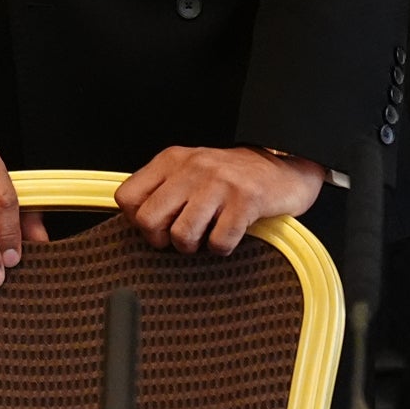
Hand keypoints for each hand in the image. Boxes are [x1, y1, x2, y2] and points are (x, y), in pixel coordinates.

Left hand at [117, 146, 323, 255]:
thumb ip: (162, 190)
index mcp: (171, 160)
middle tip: (180, 238)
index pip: (127, 197)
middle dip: (161, 239)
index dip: (137, 220)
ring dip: (194, 247)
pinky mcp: (246, 201)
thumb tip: (135, 222)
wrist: (282, 172)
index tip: (158, 225)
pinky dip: (222, 248)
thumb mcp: (190, 172)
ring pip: (182, 235)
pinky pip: (219, 243)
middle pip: (148, 220)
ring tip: (207, 235)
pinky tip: (229, 235)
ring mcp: (219, 183)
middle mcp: (192, 168)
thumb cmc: (230, 179)